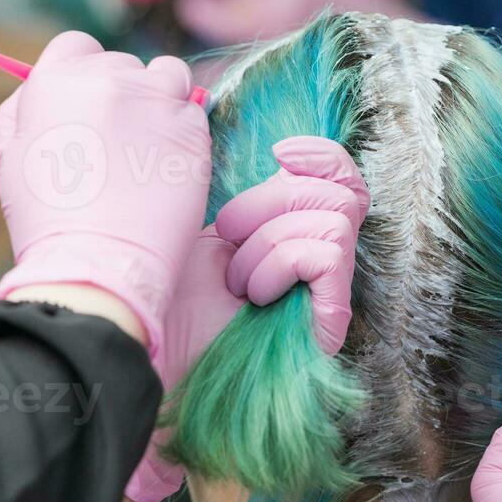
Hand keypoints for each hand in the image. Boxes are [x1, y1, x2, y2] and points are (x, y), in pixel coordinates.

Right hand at [0, 31, 209, 377]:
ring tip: (149, 145)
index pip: (78, 46)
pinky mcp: (193, 126)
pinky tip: (167, 164)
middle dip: (122, 94)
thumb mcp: (10, 154)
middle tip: (117, 142)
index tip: (89, 104)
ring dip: (160, 99)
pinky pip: (194, 110)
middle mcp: (108, 78)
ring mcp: (156, 99)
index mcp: (56, 79)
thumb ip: (25, 107)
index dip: (83, 74)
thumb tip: (42, 85)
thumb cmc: (46, 218)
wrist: (99, 262)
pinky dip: (184, 130)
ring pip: (167, 75)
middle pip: (123, 64)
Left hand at [121, 136, 369, 501]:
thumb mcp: (210, 225)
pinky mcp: (333, 315)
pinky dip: (281, 264)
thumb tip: (280, 149)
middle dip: (272, 201)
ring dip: (268, 241)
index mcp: (295, 230)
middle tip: (228, 236)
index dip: (324, 157)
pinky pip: (329, 254)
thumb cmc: (172, 292)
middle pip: (340, 192)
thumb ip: (249, 191)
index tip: (280, 153)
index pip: (345, 179)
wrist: (156, 352)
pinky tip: (254, 296)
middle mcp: (322, 258)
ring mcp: (330, 291)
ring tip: (236, 279)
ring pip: (335, 218)